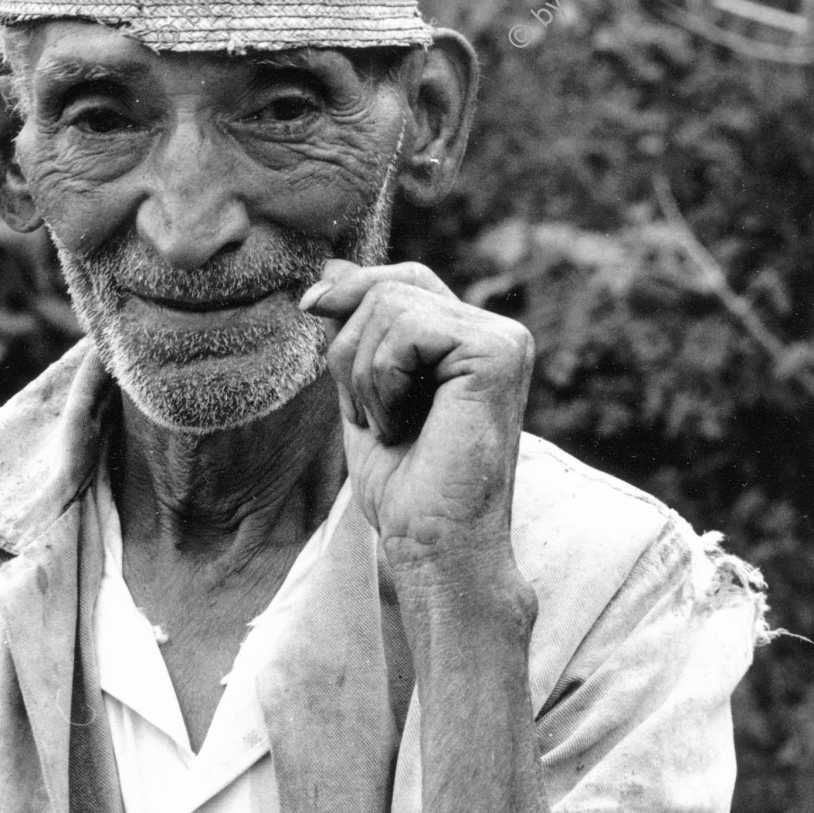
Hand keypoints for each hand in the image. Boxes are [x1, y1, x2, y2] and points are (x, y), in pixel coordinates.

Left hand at [299, 260, 533, 572]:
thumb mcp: (365, 392)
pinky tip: (404, 426)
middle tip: (368, 416)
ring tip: (390, 426)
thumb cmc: (403, 485)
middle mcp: (498, 333)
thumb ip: (355, 333)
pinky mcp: (497, 353)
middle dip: (350, 349)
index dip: (353, 288)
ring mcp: (503, 340)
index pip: (404, 279)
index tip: (310, 308)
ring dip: (364, 375)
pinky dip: (383, 382)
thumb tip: (328, 268)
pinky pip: (406, 329)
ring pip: (391, 305)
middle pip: (391, 287)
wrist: (432, 544)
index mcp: (471, 341)